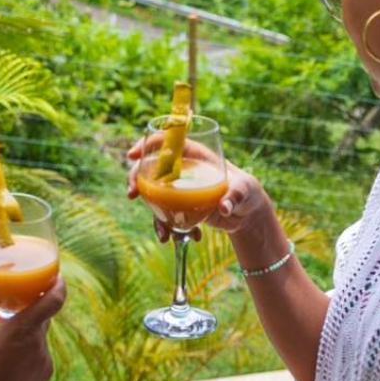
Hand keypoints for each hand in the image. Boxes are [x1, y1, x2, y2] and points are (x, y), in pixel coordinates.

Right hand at [0, 275, 65, 380]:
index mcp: (22, 329)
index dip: (59, 285)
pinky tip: (10, 363)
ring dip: (27, 334)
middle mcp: (39, 343)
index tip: (57, 276)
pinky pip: (40, 355)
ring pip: (39, 338)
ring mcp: (45, 361)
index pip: (54, 300)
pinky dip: (29, 353)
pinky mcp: (46, 375)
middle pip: (43, 317)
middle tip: (18, 302)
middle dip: (32, 309)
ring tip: (5, 341)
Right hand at [126, 133, 273, 243]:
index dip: (147, 144)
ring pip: (154, 196)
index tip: (133, 154)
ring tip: (163, 235)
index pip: (167, 142)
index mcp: (196, 155)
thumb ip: (235, 196)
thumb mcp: (245, 190)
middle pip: (151, 167)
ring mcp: (179, 190)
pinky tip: (182, 239)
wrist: (246, 214)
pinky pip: (165, 216)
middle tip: (132, 194)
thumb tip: (224, 207)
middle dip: (136, 179)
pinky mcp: (179, 208)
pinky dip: (169, 229)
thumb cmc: (247, 192)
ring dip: (153, 214)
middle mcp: (183, 170)